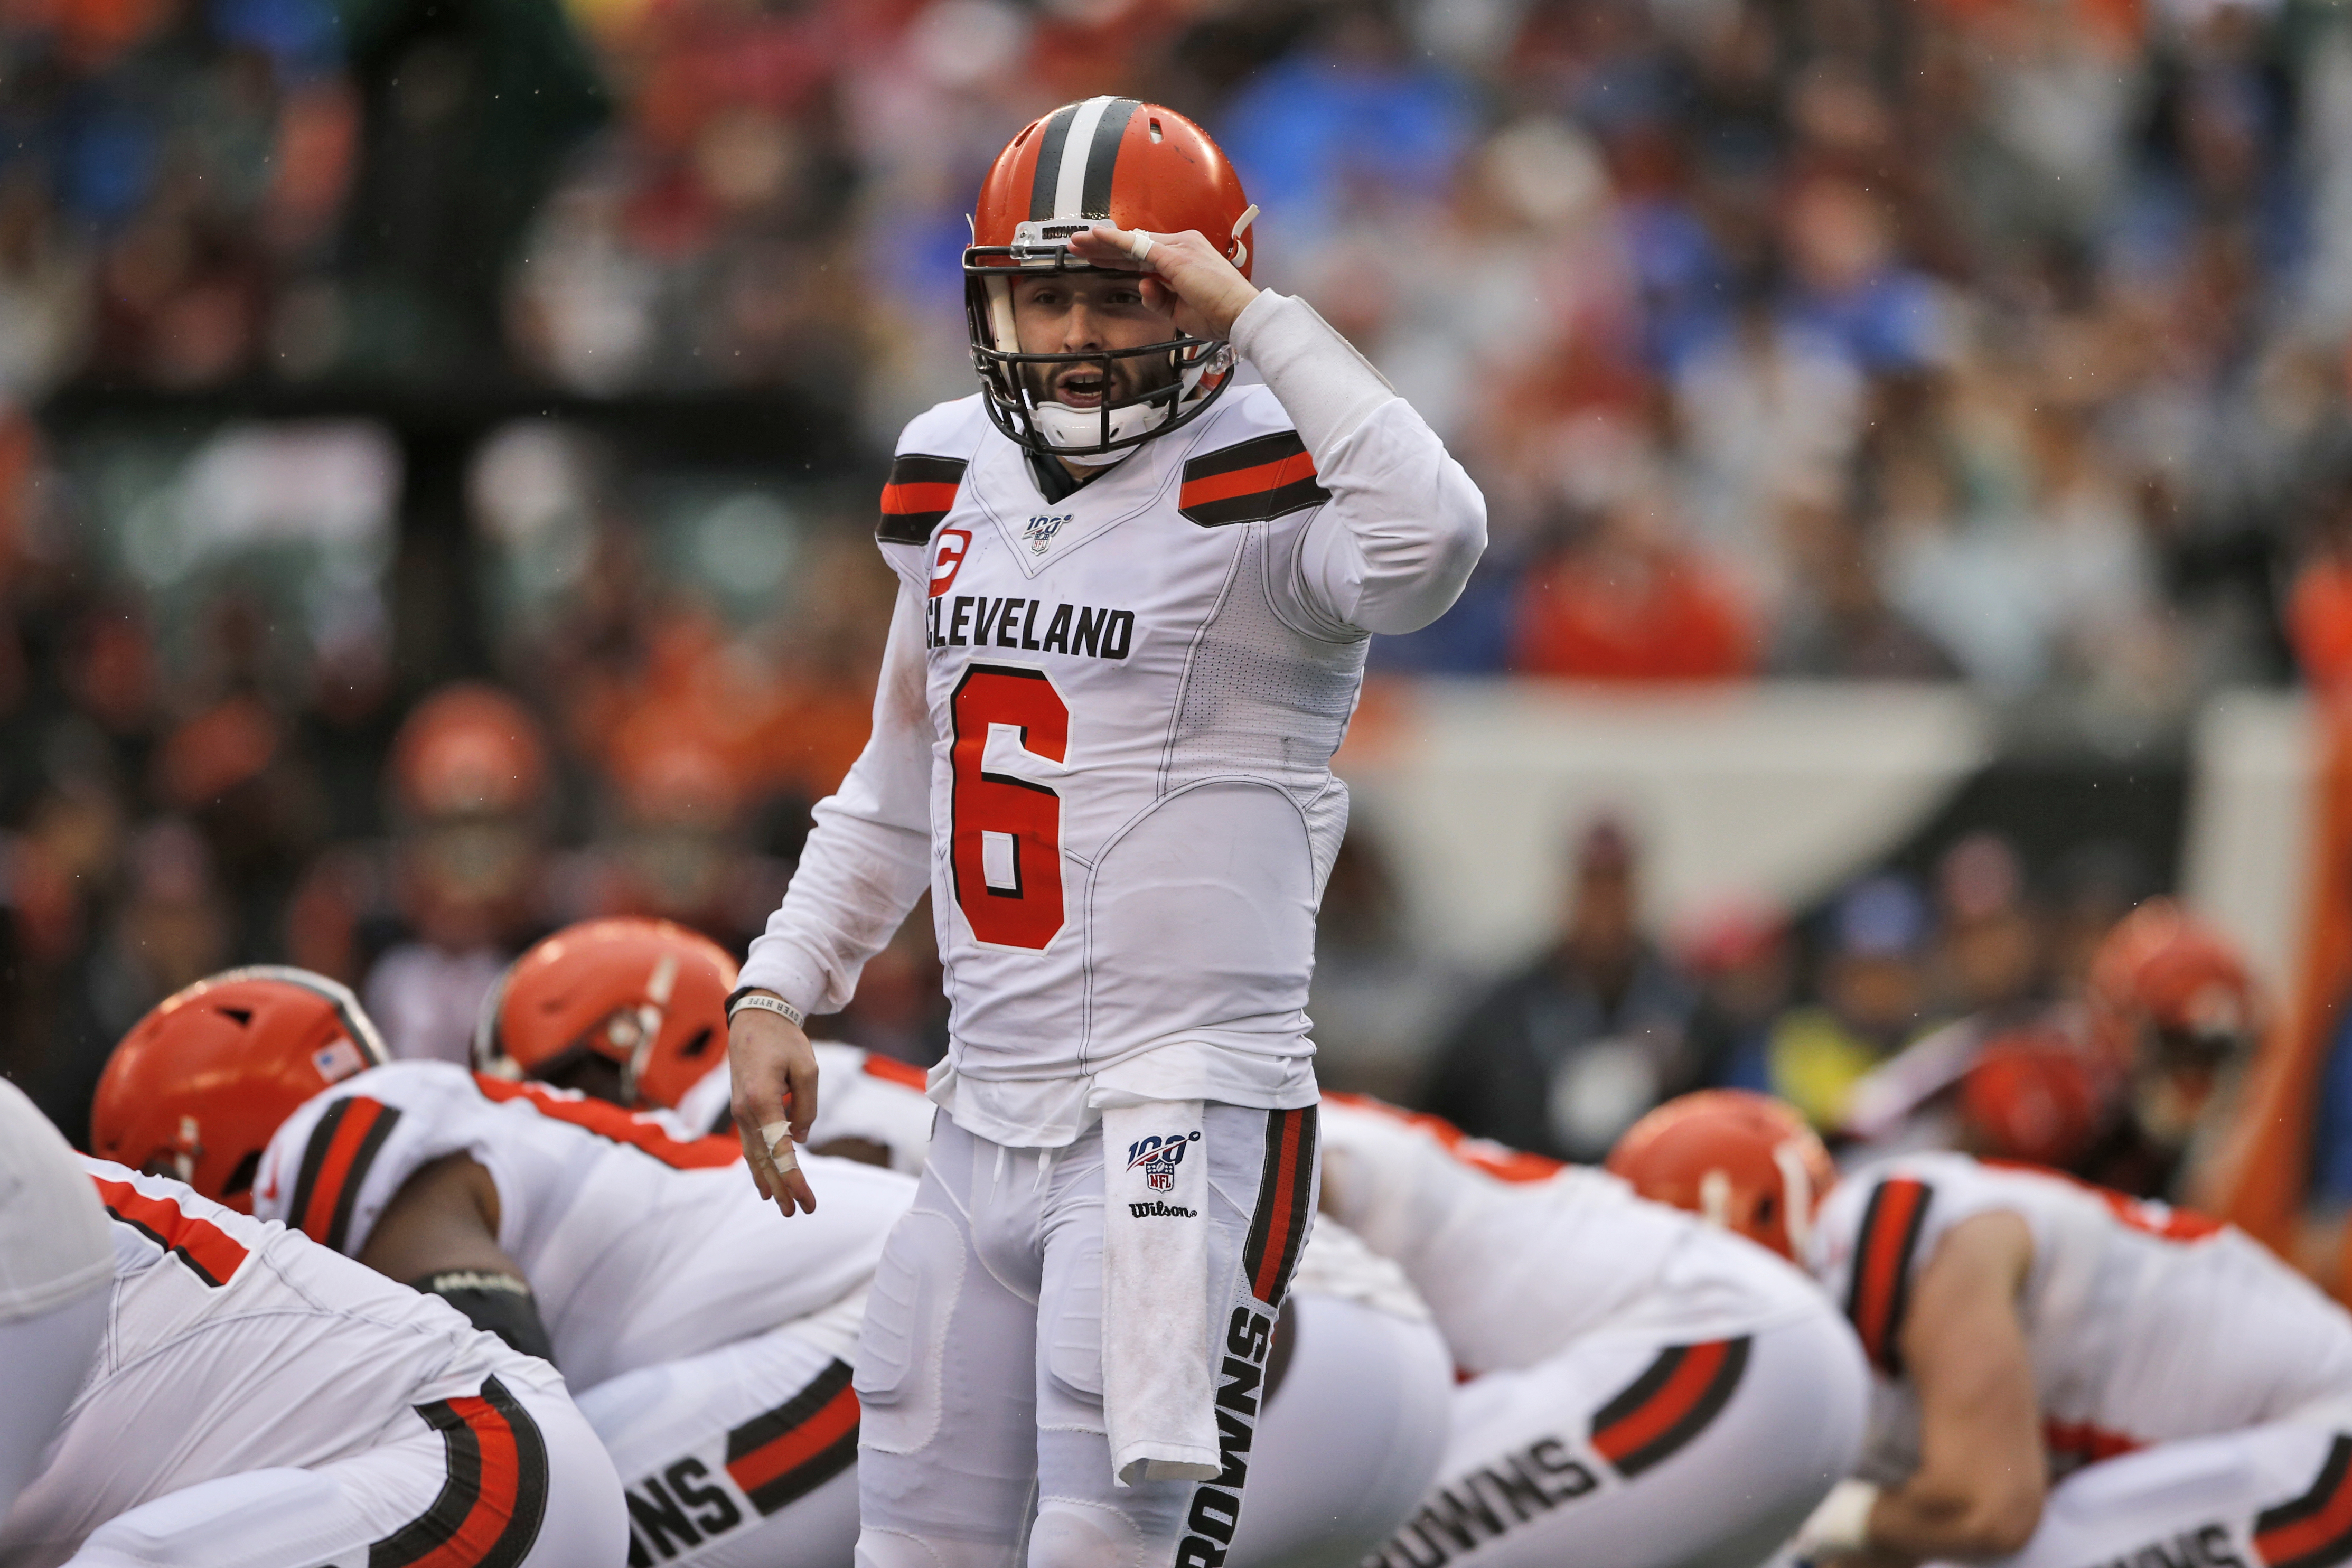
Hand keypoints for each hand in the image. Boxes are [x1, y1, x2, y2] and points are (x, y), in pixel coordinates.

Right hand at [729, 999, 819, 1217]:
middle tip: (796, 1212)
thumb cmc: (785, 1041)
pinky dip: (757, 1166)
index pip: (781, 1151)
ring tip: (780, 1206)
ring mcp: (739, 1112)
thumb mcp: (807, 1070)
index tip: (806, 1200)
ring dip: (767, 1182)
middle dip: (781, 1188)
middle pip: (764, 1160)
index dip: (794, 1179)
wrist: (755, 1019)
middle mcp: (745, 1112)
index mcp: (762, 1101)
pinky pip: (749, 1145)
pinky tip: (763, 1182)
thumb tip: (800, 1138)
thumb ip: (806, 1107)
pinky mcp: (741, 1110)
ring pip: (753, 1157)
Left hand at [1067, 223, 1259, 341]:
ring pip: (1131, 242)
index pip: (1143, 253)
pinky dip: (1115, 241)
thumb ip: (1159, 298)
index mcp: (1185, 257)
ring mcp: (1178, 248)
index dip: (1117, 255)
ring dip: (1102, 243)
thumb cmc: (1218, 314)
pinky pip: (1138, 246)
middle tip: (1078, 246)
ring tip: (1077, 243)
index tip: (1097, 258)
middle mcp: (1182, 245)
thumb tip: (1142, 287)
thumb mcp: (1180, 310)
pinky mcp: (1174, 256)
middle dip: (1103, 247)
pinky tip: (1096, 238)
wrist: (1241, 315)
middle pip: (1134, 244)